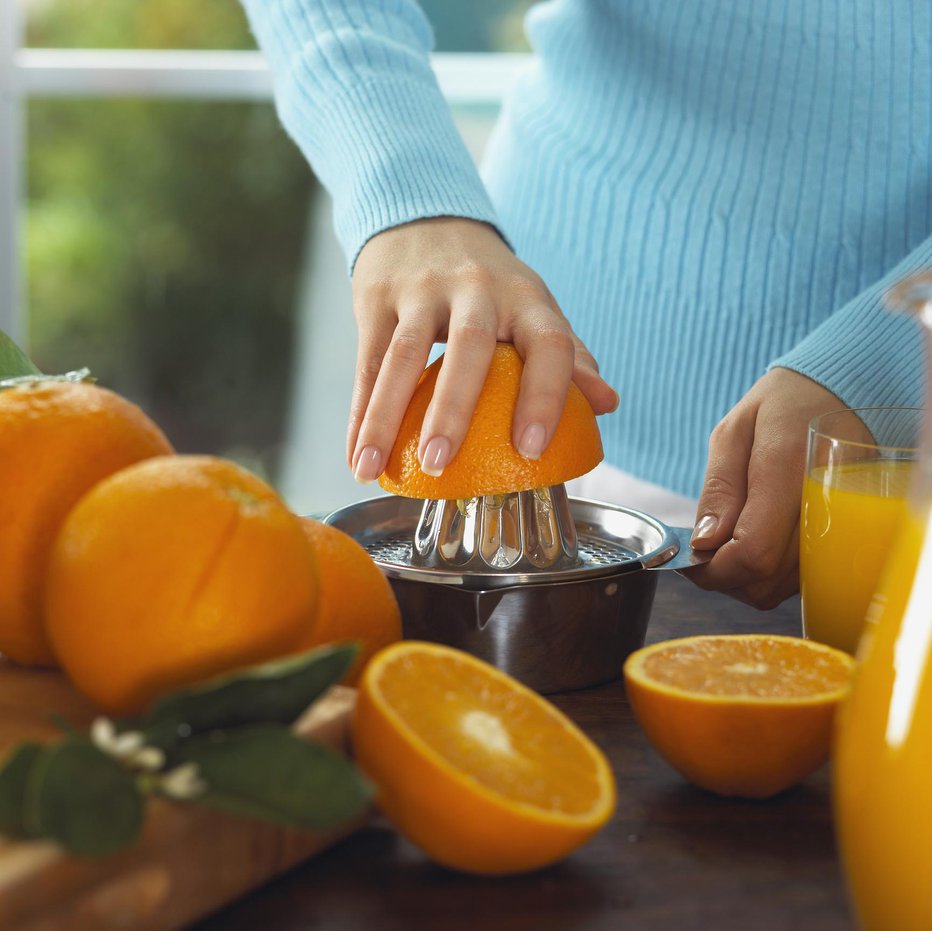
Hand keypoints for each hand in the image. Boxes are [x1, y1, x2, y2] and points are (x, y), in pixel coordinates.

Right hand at [346, 217, 617, 481]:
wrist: (424, 219)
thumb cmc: (489, 286)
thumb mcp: (532, 308)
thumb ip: (568, 356)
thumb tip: (607, 404)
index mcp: (526, 297)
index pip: (549, 343)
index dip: (546, 395)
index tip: (533, 450)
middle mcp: (477, 287)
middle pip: (469, 346)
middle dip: (453, 408)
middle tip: (441, 464)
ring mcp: (422, 290)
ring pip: (402, 355)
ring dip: (387, 416)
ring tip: (374, 468)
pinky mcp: (378, 297)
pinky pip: (366, 360)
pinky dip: (359, 412)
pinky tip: (356, 454)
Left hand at [682, 368, 872, 608]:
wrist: (841, 395)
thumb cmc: (781, 407)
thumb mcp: (734, 432)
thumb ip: (720, 488)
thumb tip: (704, 542)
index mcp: (788, 469)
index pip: (753, 552)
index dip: (713, 568)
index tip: (688, 558)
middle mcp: (822, 506)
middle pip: (765, 580)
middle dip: (722, 576)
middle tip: (703, 550)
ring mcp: (839, 528)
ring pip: (780, 588)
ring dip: (743, 578)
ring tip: (727, 542)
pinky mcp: (842, 539)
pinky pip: (798, 579)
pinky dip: (768, 575)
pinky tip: (754, 544)